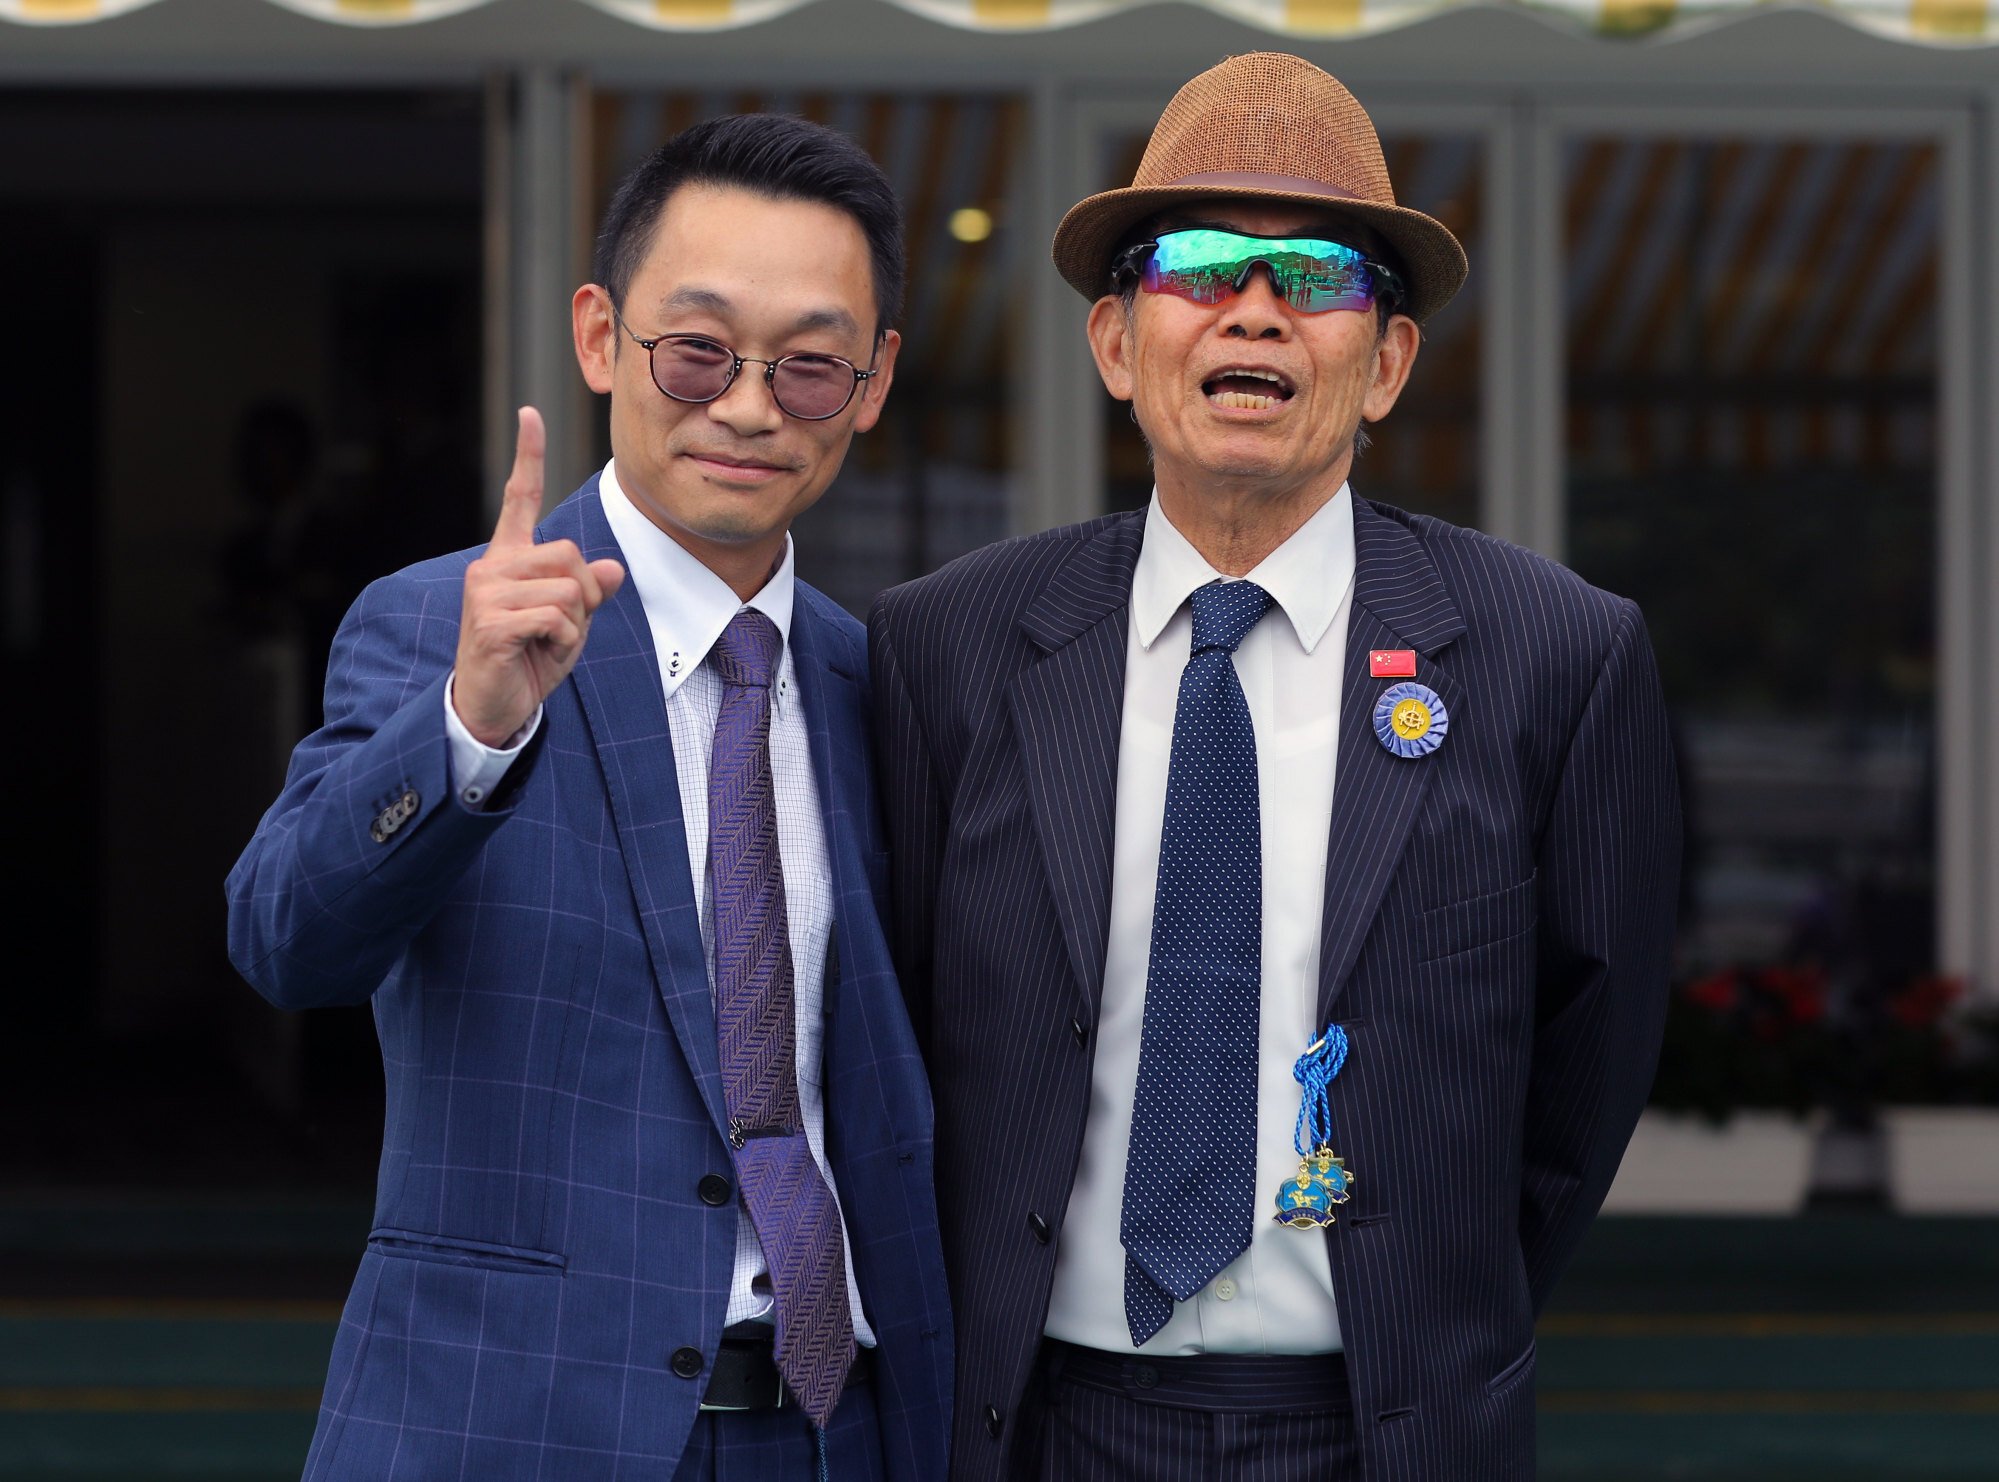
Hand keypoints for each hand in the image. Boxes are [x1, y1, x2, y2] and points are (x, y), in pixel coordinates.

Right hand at [452, 407, 626, 746]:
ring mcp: (486, 592)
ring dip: (573, 625)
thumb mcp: (570, 622)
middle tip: (560, 627)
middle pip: (569, 553)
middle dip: (583, 595)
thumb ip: (589, 592)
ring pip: (567, 589)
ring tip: (544, 644)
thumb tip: (612, 569)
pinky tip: (538, 655)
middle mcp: (492, 566)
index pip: (519, 498)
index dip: (528, 455)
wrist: (492, 707)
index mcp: (509, 558)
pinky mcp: (490, 622)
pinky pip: (556, 618)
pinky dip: (563, 643)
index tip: (530, 413)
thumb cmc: (529, 659)